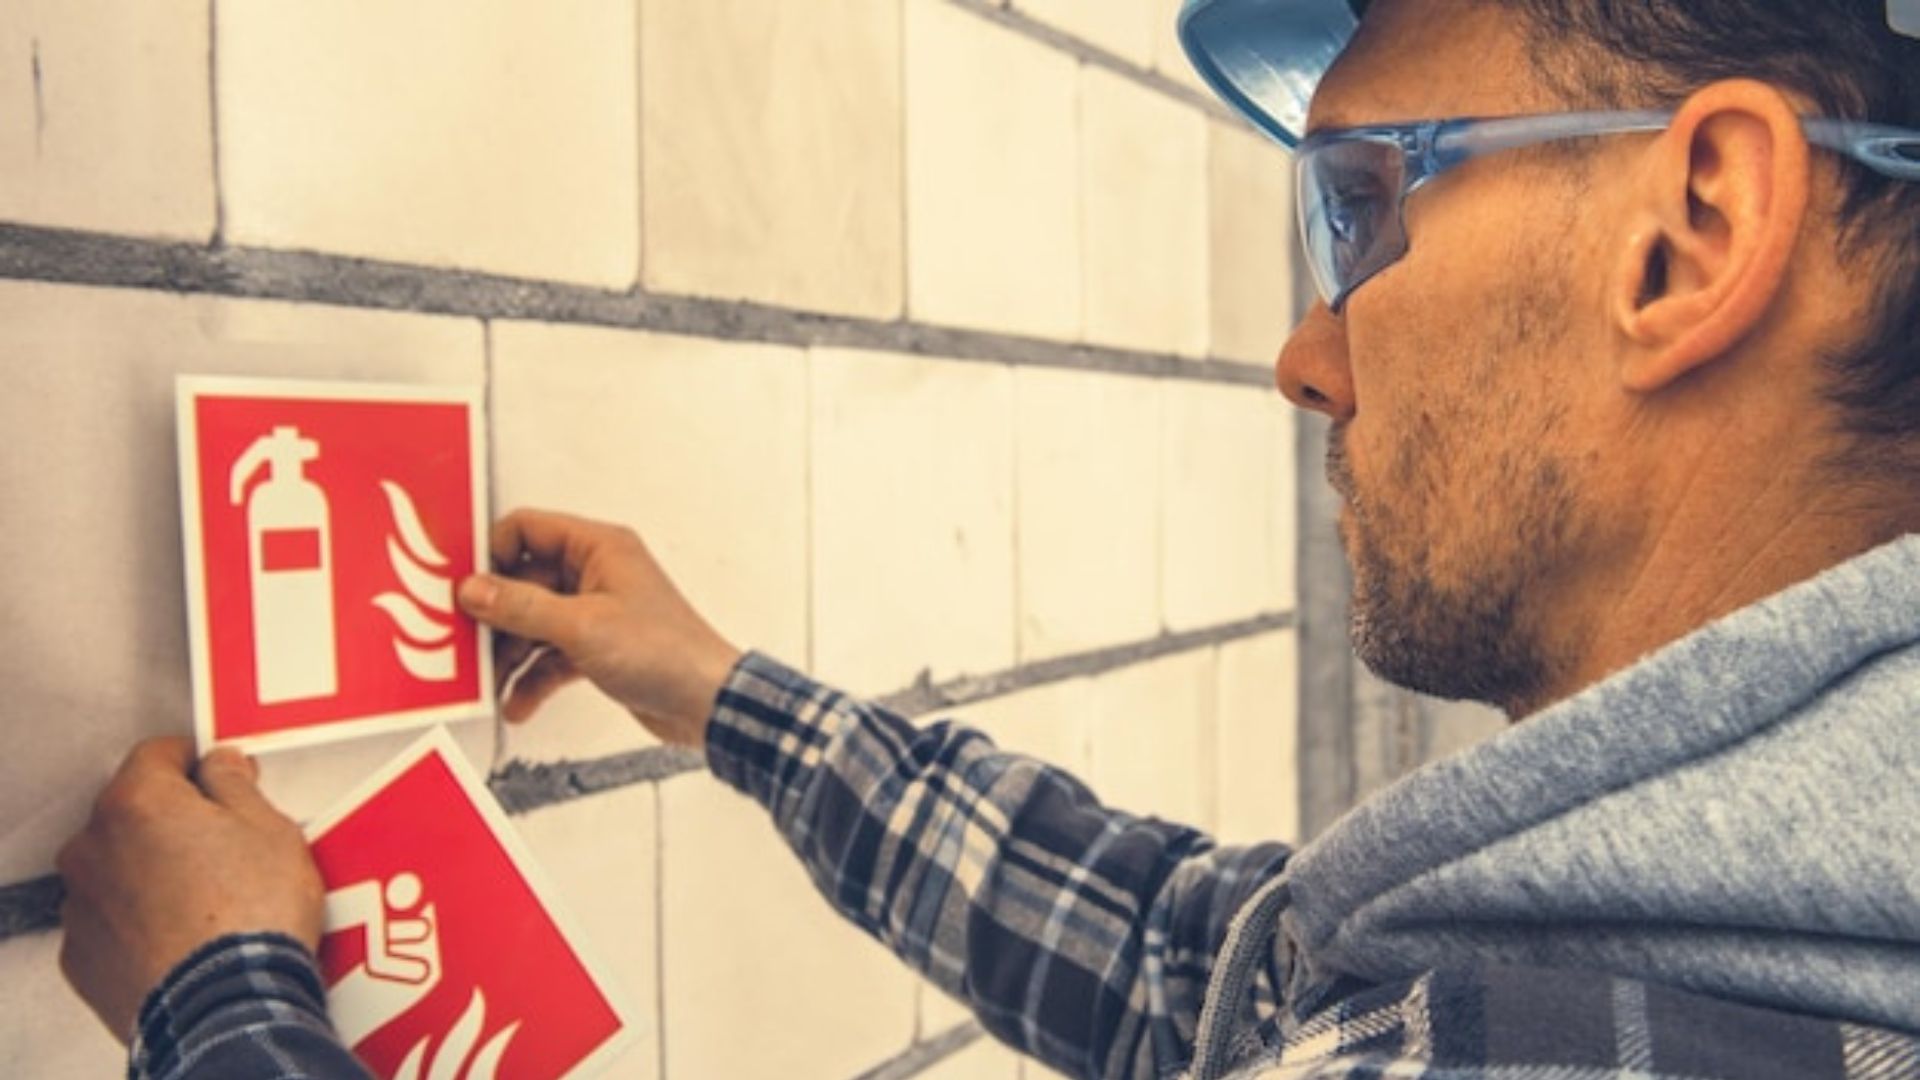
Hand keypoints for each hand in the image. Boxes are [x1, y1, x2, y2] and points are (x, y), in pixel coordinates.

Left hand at [57, 738, 323, 1042]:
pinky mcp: (85, 956)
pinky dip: (141, 919)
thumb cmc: (249, 916)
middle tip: (226, 842)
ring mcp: (83, 905)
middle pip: (133, 810)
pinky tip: (188, 932)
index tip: (223, 775)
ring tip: (210, 895)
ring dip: (153, 869)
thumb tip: (221, 765)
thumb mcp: (270, 830)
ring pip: (118, 866)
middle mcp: (94, 847)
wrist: (226, 1007)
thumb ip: (235, 784)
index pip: (158, 753)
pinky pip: (112, 919)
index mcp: (136, 802)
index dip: (198, 761)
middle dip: (175, 819)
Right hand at [457, 508, 744, 747]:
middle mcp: (597, 573)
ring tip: (493, 684)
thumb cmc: (665, 653)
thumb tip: (474, 589)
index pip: (529, 529)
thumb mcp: (581, 627)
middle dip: (497, 617)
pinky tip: (519, 704)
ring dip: (511, 655)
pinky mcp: (599, 648)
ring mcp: (597, 611)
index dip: (494, 554)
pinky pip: (551, 656)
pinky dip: (533, 678)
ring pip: (534, 623)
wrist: (706, 702)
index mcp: (599, 548)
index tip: (466, 587)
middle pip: (524, 581)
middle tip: (470, 643)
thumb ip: (522, 606)